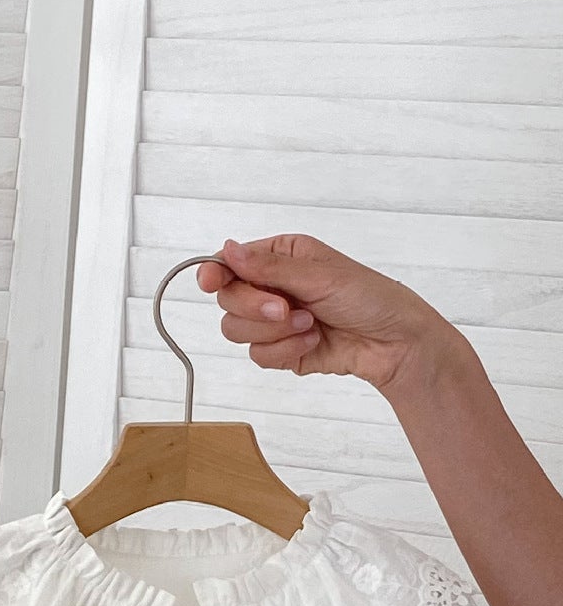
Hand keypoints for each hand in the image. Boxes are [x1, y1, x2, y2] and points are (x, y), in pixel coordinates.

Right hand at [196, 234, 455, 394]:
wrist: (394, 343)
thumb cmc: (370, 298)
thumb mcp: (319, 275)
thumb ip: (268, 266)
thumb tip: (228, 249)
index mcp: (280, 256)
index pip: (230, 263)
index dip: (214, 273)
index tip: (211, 282)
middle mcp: (272, 286)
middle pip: (228, 300)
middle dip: (255, 309)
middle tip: (286, 310)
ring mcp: (273, 321)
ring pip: (237, 332)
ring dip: (275, 333)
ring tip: (310, 326)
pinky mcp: (280, 350)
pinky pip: (258, 356)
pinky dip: (285, 351)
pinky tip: (313, 342)